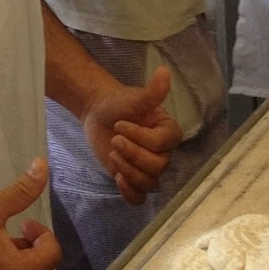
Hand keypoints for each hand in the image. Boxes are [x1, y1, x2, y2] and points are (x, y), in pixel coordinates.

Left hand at [83, 66, 182, 205]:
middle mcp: (163, 153)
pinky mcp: (133, 179)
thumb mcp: (134, 97)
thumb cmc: (119, 103)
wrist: (99, 114)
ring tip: (112, 154)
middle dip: (132, 155)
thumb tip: (164, 72)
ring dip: (128, 171)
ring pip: (148, 183)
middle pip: (157, 167)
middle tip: (114, 140)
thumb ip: (152, 91)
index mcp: (169, 132)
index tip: (120, 124)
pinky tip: (117, 178)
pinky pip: (139, 197)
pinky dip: (129, 193)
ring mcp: (148, 168)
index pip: (161, 144)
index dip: (140, 138)